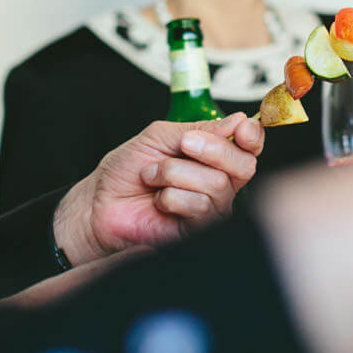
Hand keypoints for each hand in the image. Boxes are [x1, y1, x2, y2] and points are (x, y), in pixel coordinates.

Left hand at [53, 113, 261, 264]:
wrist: (99, 201)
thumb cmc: (127, 169)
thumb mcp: (160, 136)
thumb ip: (199, 129)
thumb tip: (237, 122)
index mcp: (213, 157)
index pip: (249, 147)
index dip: (252, 136)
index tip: (241, 128)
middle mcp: (218, 183)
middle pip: (243, 165)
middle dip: (214, 149)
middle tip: (184, 144)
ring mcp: (210, 208)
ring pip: (217, 185)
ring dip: (175, 173)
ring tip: (152, 176)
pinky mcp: (196, 231)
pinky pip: (200, 208)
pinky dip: (171, 197)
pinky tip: (158, 200)